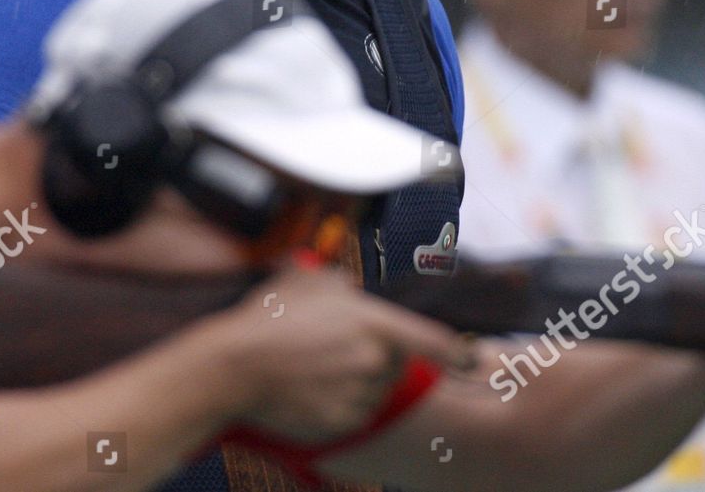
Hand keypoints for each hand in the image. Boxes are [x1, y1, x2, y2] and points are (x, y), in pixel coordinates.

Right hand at [208, 266, 472, 443]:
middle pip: (395, 363)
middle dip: (374, 356)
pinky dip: (338, 406)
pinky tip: (307, 390)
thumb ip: (340, 282)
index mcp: (374, 323)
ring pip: (374, 390)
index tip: (471, 359)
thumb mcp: (306, 280)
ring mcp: (360, 395)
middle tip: (331, 348)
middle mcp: (375, 362)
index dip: (457, 351)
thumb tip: (349, 283)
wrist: (233, 366)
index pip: (433, 340)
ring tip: (313, 368)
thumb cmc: (269, 319)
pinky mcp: (343, 423)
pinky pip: (353, 414)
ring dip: (356, 382)